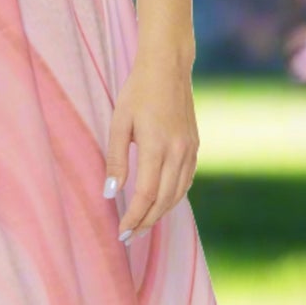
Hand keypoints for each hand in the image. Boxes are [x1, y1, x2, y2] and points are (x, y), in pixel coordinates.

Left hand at [104, 48, 198, 242]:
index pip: (145, 194)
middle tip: (129, 237)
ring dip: (160, 213)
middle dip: (146, 222)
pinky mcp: (195, 146)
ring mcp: (190, 149)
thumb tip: (110, 193)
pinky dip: (173, 197)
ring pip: (178, 194)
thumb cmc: (138, 92)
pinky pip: (186, 180)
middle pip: (163, 200)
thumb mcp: (119, 121)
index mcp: (157, 146)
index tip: (121, 232)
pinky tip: (160, 202)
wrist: (168, 67)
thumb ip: (116, 159)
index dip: (134, 217)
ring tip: (142, 225)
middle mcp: (178, 151)